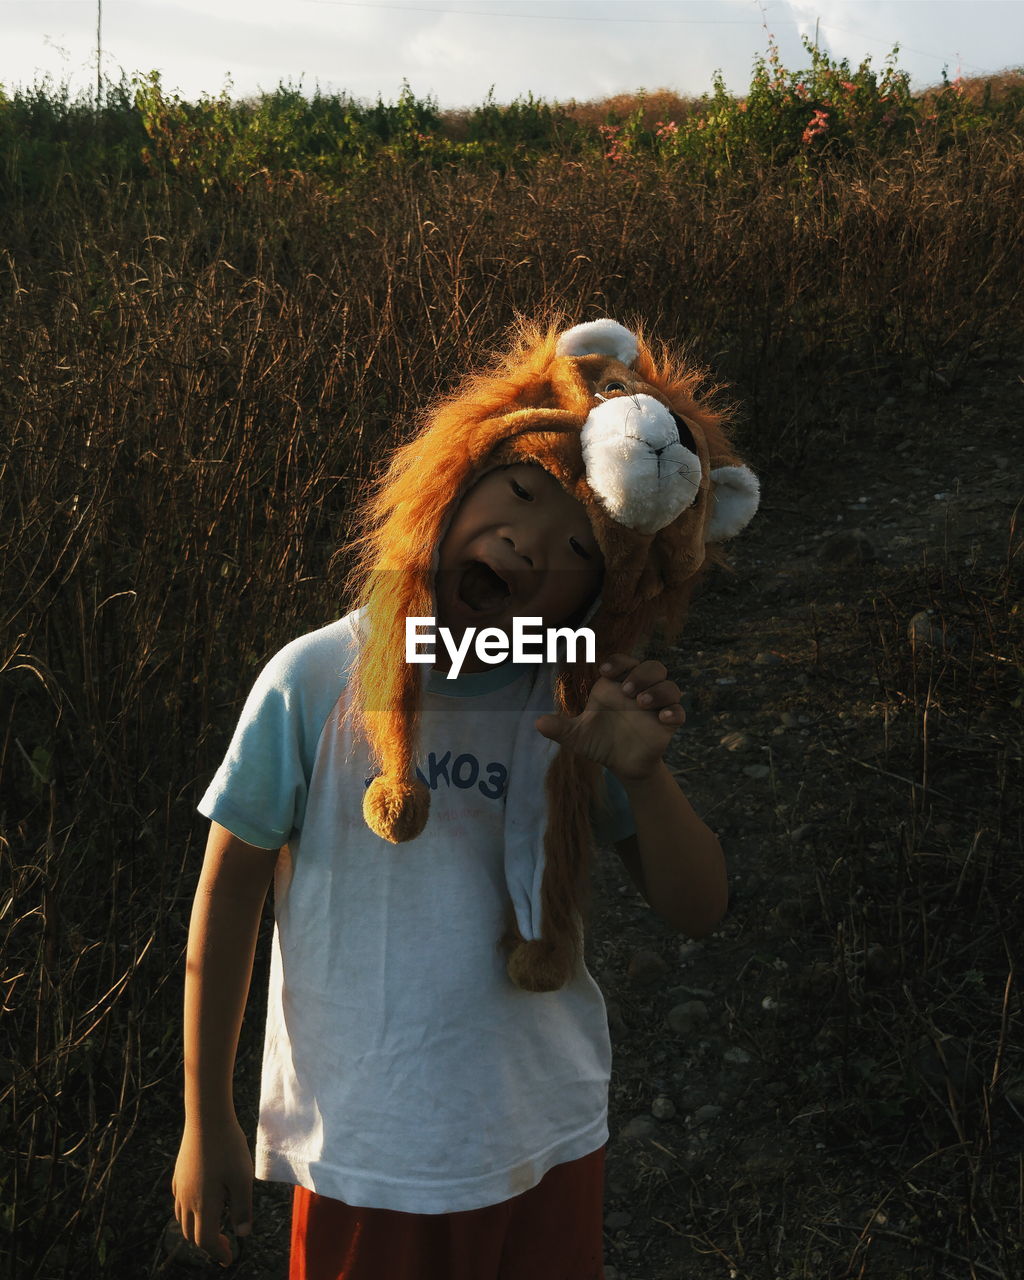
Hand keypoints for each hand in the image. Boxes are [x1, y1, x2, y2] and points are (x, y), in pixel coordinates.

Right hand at [172, 1115, 252, 1266]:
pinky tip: (201, 1202)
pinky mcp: (179, 1173)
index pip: (205, 1240)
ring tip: (214, 1225)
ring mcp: (180, 1186)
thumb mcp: (242, 1178)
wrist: (206, 1117)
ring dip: (197, 1228)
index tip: (229, 1259)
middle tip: (224, 1244)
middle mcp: (187, 1199)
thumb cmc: (228, 1147)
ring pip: (183, 1219)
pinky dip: (189, 1212)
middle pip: (192, 1234)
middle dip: (207, 1243)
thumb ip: (243, 1208)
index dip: (217, 1253)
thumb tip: (242, 1234)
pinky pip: (180, 1202)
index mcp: (203, 1204)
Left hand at [535, 654, 684, 781]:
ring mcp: (656, 707)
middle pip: (652, 667)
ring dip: (658, 690)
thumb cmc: (599, 742)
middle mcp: (639, 691)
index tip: (605, 670)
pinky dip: (674, 711)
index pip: (623, 662)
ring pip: (669, 685)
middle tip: (626, 690)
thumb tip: (538, 723)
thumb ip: (560, 727)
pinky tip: (664, 719)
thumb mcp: (577, 736)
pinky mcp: (668, 724)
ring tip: (641, 703)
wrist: (620, 764)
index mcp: (617, 686)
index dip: (618, 661)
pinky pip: (680, 712)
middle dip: (641, 673)